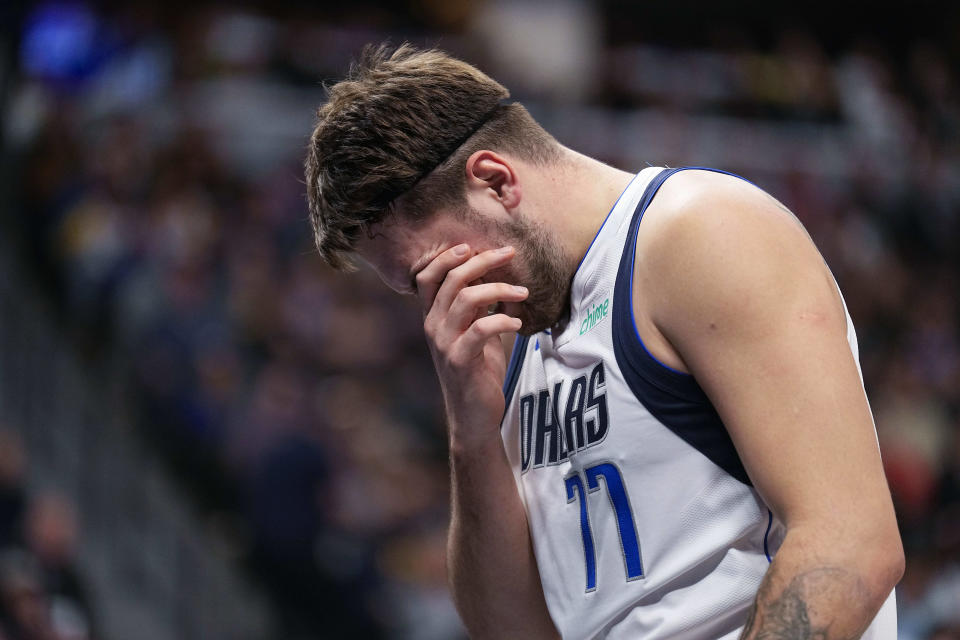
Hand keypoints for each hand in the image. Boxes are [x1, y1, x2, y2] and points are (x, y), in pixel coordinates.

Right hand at [416, 244, 528, 450]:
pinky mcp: (460, 360)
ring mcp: (444, 343)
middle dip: (483, 260)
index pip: (427, 276)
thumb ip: (482, 306)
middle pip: (451, 279)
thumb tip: (503, 275)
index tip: (474, 245)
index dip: (446, 256)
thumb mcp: (478, 331)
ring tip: (523, 291)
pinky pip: (480, 328)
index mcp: (433, 316)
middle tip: (510, 253)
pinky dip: (502, 320)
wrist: (474, 414)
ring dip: (499, 288)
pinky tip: (517, 323)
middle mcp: (432, 326)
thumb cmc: (478, 370)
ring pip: (466, 298)